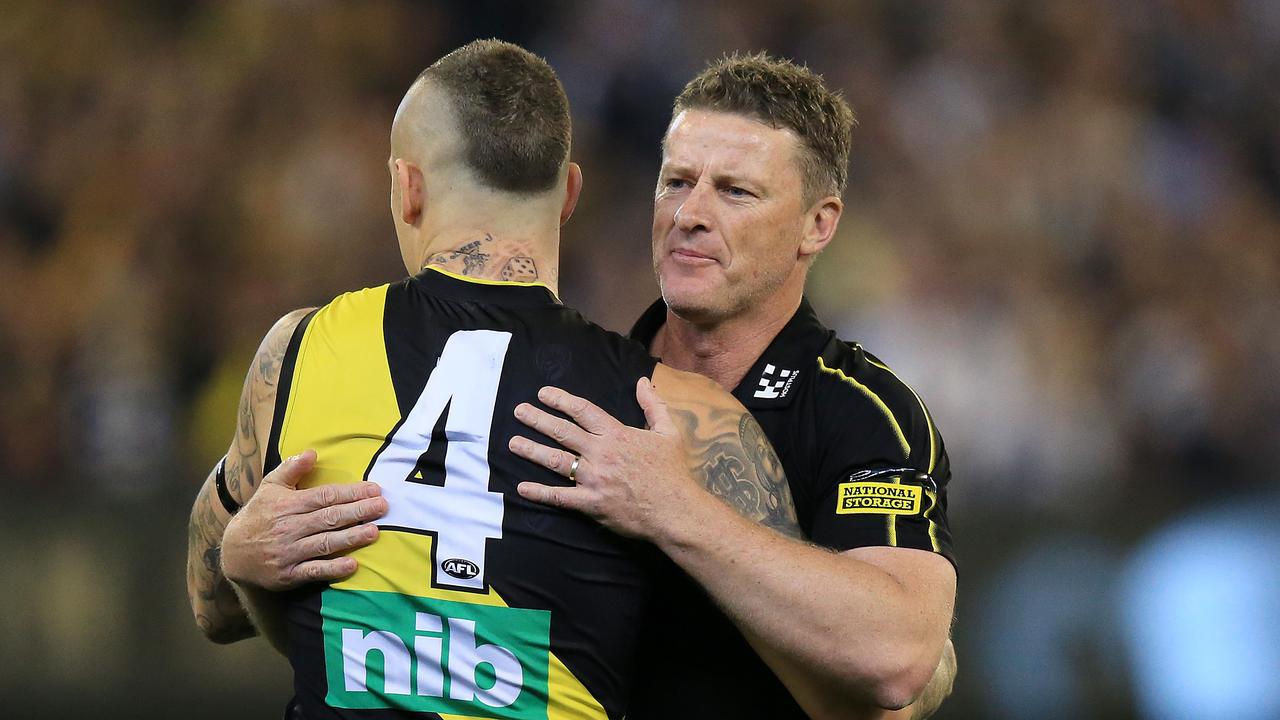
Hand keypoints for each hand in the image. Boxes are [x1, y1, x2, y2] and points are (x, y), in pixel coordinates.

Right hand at [221, 450, 387, 590]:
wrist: (232, 553)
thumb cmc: (259, 515)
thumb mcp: (270, 487)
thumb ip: (291, 469)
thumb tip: (312, 452)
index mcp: (287, 505)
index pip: (324, 497)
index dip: (351, 493)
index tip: (374, 490)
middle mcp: (289, 528)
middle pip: (329, 518)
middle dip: (358, 511)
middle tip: (383, 507)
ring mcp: (289, 552)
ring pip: (324, 544)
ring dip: (351, 538)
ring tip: (374, 531)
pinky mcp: (288, 575)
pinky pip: (313, 571)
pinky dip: (332, 569)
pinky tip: (352, 565)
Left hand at [509, 377, 703, 539]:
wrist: (675, 510)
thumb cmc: (673, 472)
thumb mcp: (669, 432)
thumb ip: (653, 405)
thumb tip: (642, 382)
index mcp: (617, 434)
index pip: (582, 411)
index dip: (560, 400)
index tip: (543, 394)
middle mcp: (601, 453)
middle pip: (563, 432)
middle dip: (538, 419)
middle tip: (518, 411)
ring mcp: (594, 479)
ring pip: (556, 461)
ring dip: (532, 451)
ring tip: (513, 443)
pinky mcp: (591, 504)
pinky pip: (560, 497)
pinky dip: (540, 493)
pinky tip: (522, 487)